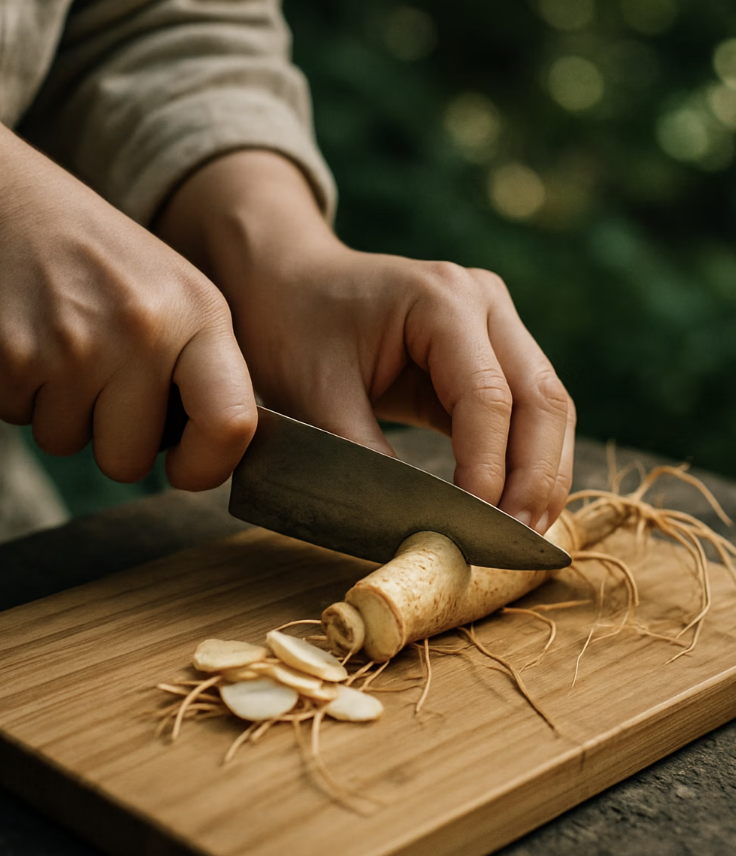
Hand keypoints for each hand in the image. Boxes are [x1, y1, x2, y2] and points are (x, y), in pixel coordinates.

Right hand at [0, 127, 255, 489]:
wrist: (11, 200)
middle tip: (101, 380)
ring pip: (67, 443)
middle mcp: (143, 329)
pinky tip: (30, 340)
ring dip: (62, 411)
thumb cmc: (101, 260)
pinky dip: (21, 392)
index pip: (230, 422)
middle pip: (129, 459)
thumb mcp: (176, 296)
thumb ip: (203, 369)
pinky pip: (18, 418)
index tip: (186, 468)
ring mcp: (72, 344)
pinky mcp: (10, 356)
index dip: (207, 466)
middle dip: (111, 437)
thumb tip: (214, 450)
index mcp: (199, 314)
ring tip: (62, 345)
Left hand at [155, 151, 574, 530]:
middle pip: (541, 398)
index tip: (478, 530)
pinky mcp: (489, 351)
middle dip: (535, 478)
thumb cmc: (292, 329)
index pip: (487, 396)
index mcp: (440, 299)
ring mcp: (494, 323)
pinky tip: (516, 504)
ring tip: (526, 536)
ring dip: (543, 473)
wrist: (288, 285)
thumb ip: (365, 459)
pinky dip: (526, 459)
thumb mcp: (316, 397)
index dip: (489, 470)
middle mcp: (483, 302)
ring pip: (547, 405)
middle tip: (520, 545)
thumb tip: (418, 529)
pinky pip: (525, 409)